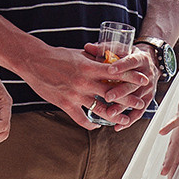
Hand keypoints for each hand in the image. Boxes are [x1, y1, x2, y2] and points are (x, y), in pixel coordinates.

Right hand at [33, 43, 149, 131]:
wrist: (34, 61)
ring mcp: (75, 95)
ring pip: (100, 109)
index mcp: (89, 66)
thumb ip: (94, 58)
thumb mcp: (79, 53)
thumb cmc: (57, 55)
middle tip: (141, 103)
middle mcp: (84, 82)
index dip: (131, 77)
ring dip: (115, 115)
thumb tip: (109, 59)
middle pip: (112, 93)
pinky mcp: (65, 104)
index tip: (144, 80)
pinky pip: (82, 119)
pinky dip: (91, 124)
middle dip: (129, 100)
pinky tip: (97, 125)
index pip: (116, 72)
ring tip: (125, 120)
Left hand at [90, 44, 159, 118]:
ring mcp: (148, 88)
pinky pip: (139, 112)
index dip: (122, 66)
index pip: (131, 61)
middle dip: (120, 91)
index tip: (111, 69)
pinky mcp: (148, 99)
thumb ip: (105, 49)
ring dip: (122, 108)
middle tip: (107, 97)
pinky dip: (129, 120)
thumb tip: (87, 47)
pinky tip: (118, 126)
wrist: (150, 62)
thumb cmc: (130, 55)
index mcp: (140, 58)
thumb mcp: (121, 49)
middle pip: (133, 84)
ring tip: (110, 113)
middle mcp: (146, 74)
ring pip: (136, 100)